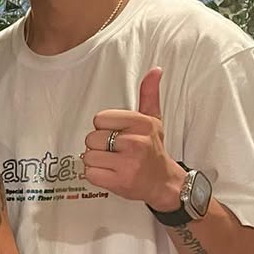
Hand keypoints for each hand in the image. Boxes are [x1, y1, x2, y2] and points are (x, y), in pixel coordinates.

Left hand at [82, 67, 184, 209]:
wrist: (164, 183)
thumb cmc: (154, 150)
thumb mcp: (154, 119)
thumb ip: (149, 94)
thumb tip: (155, 69)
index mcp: (141, 124)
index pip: (100, 119)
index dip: (105, 127)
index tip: (118, 134)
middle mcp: (136, 143)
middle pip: (92, 138)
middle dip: (100, 145)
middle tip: (116, 151)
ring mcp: (128, 164)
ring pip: (89, 156)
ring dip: (96, 161)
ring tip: (113, 163)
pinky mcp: (120, 183)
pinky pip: (90, 174)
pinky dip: (96, 175)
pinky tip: (110, 174)